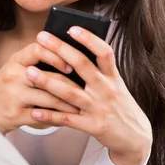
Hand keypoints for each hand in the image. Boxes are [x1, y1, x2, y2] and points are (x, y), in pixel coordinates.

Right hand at [0, 42, 79, 134]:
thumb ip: (34, 63)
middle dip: (71, 84)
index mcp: (14, 61)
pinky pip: (44, 116)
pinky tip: (69, 118)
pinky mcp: (16, 115)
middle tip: (86, 88)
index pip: (38, 48)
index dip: (57, 54)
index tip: (71, 63)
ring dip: (70, 103)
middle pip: (48, 76)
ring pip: (50, 97)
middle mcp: (12, 76)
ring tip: (82, 105)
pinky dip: (59, 117)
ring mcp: (14, 96)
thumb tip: (69, 57)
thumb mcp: (13, 70)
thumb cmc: (3, 91)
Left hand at [25, 28, 152, 164]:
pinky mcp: (93, 126)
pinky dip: (50, 116)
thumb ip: (100, 71)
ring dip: (48, 81)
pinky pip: (68, 119)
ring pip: (70, 92)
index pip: (104, 52)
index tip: (72, 28)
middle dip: (60, 50)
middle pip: (82, 65)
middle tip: (41, 38)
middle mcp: (106, 89)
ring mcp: (99, 108)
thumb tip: (75, 50)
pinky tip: (35, 111)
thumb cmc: (120, 106)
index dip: (89, 39)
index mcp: (113, 77)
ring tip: (30, 72)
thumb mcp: (117, 85)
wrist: (134, 136)